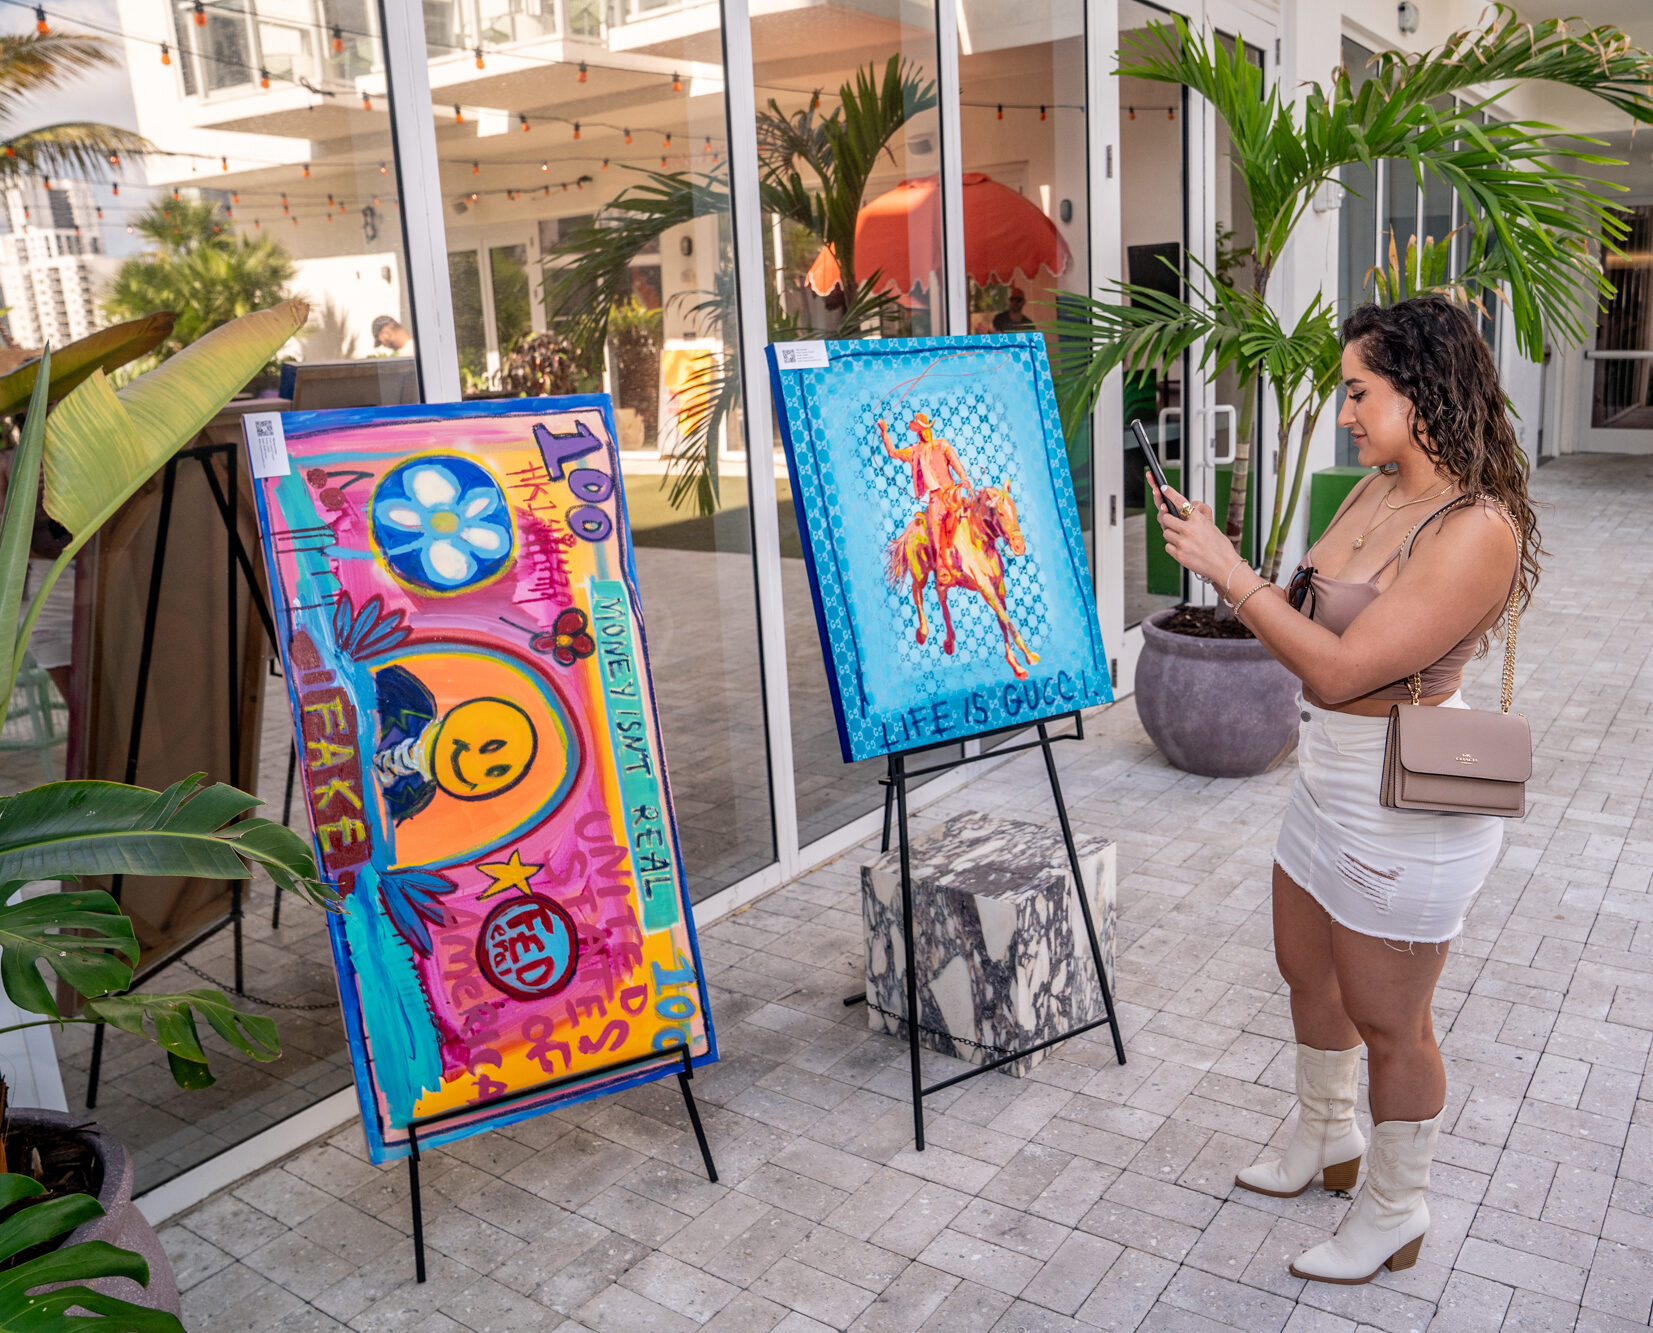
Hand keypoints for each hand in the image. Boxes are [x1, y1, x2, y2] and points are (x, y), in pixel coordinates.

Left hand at [1147, 470, 1240, 586]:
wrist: (1224, 565)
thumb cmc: (1219, 546)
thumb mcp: (1210, 525)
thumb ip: (1196, 516)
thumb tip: (1184, 510)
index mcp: (1198, 519)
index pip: (1181, 502)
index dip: (1170, 494)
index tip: (1163, 488)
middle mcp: (1189, 529)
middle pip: (1166, 519)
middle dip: (1168, 521)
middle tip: (1174, 524)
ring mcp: (1183, 542)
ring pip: (1166, 533)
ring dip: (1171, 535)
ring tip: (1184, 539)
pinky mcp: (1179, 554)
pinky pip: (1167, 546)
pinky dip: (1173, 547)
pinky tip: (1184, 549)